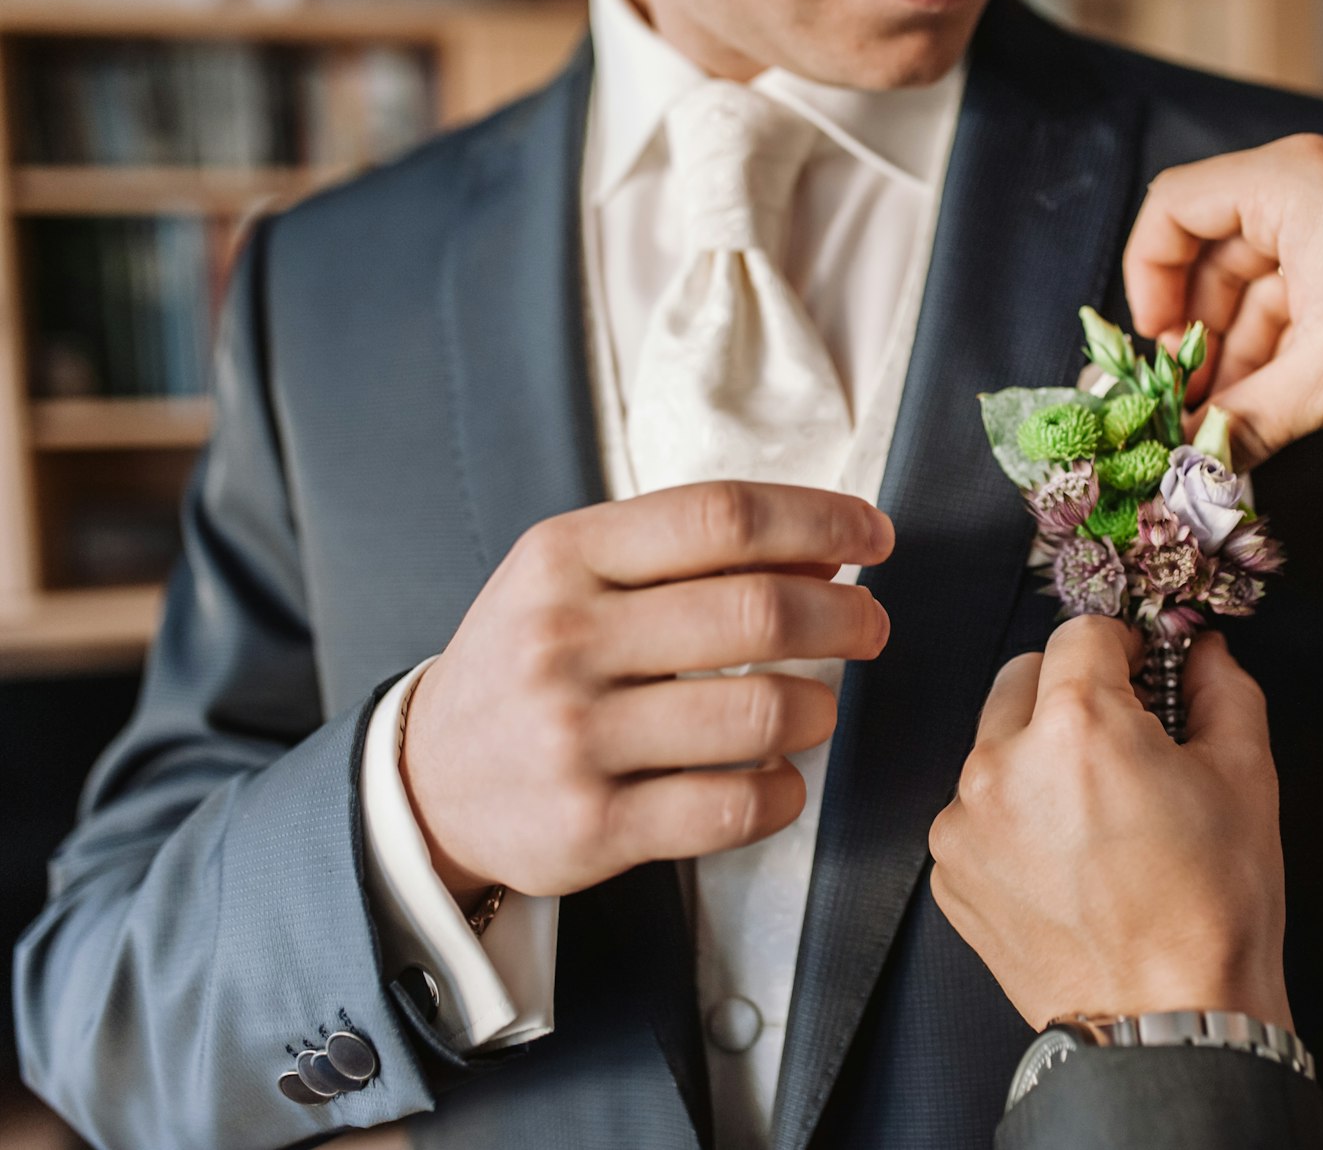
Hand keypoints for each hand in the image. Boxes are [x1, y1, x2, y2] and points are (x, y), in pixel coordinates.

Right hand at [403, 482, 893, 902]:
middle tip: (871, 628)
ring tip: (815, 709)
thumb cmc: (531, 663)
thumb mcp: (581, 579)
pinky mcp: (592, 827)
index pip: (721, 517)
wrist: (425, 781)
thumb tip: (828, 546)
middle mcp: (564, 639)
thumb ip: (692, 556)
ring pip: (759, 715)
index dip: (819, 519)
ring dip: (818, 710)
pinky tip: (779, 779)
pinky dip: (782, 793)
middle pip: (757, 611)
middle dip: (845, 616)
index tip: (874, 536)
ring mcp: (575, 738)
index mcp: (565, 557)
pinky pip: (732, 807)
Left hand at [929, 617, 1290, 1030]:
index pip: (1081, 633)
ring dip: (1038, 756)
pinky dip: (1014, 818)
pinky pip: (977, 812)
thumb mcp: (1245, 777)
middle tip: (1121, 737)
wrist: (1169, 1020)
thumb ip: (1222, 688)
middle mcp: (1003, 763)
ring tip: (1095, 814)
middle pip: (1024, 677)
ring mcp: (966, 821)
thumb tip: (1204, 653)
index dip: (1122, 644)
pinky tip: (1067, 860)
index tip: (1140, 669)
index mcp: (1077, 725)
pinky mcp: (950, 871)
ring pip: (995, 745)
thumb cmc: (1212, 908)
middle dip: (1071, 690)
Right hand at [1124, 130, 1322, 464]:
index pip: (1176, 206)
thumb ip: (1246, 421)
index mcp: (1296, 181)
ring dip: (1239, 347)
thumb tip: (1192, 465)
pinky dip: (1282, 340)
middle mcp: (1319, 179)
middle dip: (1197, 329)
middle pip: (1215, 247)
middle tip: (1185, 399)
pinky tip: (1269, 401)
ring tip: (1226, 417)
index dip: (1147, 277)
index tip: (1154, 345)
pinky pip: (1304, 287)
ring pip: (1259, 277)